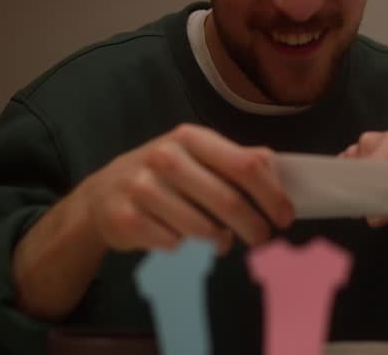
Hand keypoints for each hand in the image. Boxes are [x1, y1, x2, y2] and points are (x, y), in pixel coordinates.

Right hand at [78, 123, 294, 252]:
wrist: (102, 194)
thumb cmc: (163, 175)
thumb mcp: (197, 156)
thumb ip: (236, 160)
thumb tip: (277, 170)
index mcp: (190, 137)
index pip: (245, 165)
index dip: (271, 194)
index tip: (285, 217)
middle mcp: (164, 157)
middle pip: (228, 200)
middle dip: (253, 226)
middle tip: (262, 239)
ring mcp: (141, 187)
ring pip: (202, 228)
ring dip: (218, 241)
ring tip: (219, 240)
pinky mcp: (125, 218)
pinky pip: (173, 244)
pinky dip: (185, 249)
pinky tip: (180, 240)